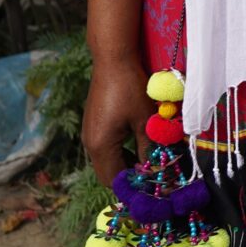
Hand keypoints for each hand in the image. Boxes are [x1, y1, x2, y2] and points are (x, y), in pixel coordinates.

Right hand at [82, 60, 153, 186]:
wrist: (113, 60)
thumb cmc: (131, 89)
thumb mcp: (145, 121)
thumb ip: (149, 149)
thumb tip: (156, 171)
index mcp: (100, 146)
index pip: (114, 180)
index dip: (133, 187)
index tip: (152, 186)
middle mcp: (90, 143)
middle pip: (108, 173)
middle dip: (129, 178)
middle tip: (152, 174)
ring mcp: (89, 133)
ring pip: (106, 161)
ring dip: (125, 164)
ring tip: (147, 159)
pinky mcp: (93, 124)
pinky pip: (105, 148)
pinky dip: (120, 152)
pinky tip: (137, 144)